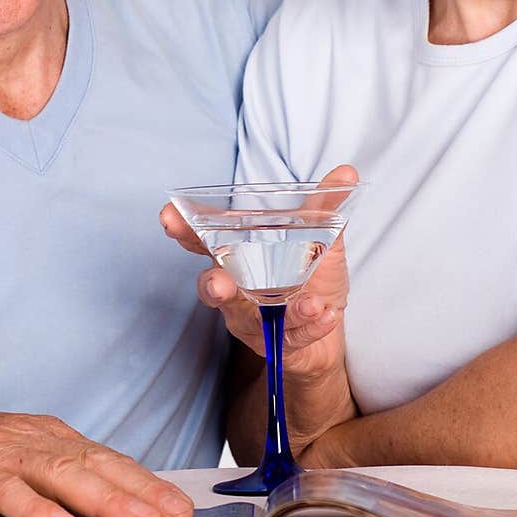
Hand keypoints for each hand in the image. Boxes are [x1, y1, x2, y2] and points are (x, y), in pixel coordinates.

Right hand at [0, 394, 193, 516]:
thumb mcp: (18, 456)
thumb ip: (56, 475)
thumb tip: (107, 505)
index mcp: (51, 437)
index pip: (109, 460)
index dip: (147, 483)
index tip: (181, 507)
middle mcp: (34, 441)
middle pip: (96, 466)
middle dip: (141, 492)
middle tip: (177, 515)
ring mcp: (2, 455)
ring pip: (61, 475)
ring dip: (103, 498)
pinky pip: (5, 491)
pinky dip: (33, 508)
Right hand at [160, 165, 356, 379]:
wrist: (329, 330)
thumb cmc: (312, 279)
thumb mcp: (322, 240)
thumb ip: (326, 208)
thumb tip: (347, 172)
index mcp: (239, 257)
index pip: (205, 241)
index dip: (185, 230)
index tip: (169, 216)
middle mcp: (237, 289)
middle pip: (213, 288)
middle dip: (213, 285)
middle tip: (218, 282)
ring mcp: (252, 320)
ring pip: (246, 319)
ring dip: (271, 312)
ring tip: (303, 304)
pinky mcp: (275, 343)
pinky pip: (289, 336)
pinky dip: (309, 324)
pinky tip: (325, 313)